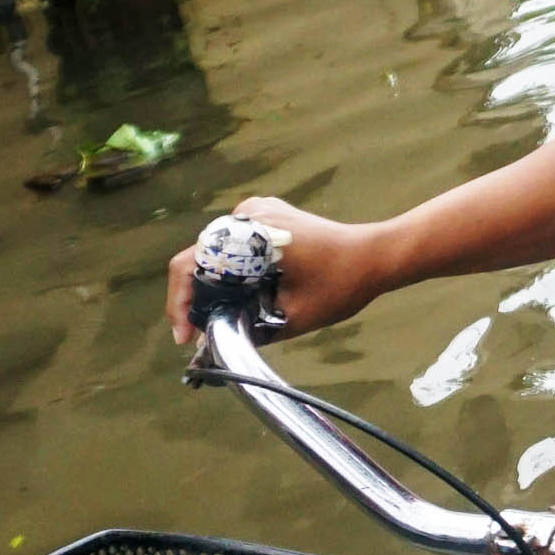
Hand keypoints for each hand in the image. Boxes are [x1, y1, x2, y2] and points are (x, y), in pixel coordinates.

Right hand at [165, 194, 390, 344]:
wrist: (375, 255)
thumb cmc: (341, 285)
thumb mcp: (293, 317)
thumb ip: (251, 329)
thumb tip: (216, 344)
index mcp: (250, 235)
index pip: (189, 264)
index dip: (179, 303)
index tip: (186, 336)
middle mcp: (247, 214)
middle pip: (199, 257)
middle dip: (194, 296)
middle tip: (199, 333)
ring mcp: (257, 210)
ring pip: (215, 250)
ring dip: (212, 282)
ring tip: (216, 317)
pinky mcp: (267, 213)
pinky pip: (235, 242)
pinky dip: (230, 268)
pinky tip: (238, 294)